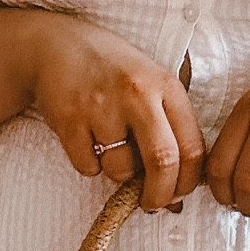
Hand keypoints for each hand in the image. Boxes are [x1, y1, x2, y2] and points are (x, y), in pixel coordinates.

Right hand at [0, 6, 202, 211]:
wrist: (58, 46)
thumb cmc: (114, 72)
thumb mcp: (152, 83)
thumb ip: (171, 125)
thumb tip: (180, 187)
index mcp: (166, 85)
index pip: (192, 147)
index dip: (188, 182)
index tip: (180, 193)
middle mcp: (136, 93)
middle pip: (163, 161)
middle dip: (159, 194)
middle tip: (152, 204)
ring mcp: (101, 105)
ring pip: (120, 169)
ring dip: (119, 175)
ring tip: (113, 154)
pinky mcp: (68, 118)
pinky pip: (87, 166)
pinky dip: (90, 165)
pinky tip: (88, 141)